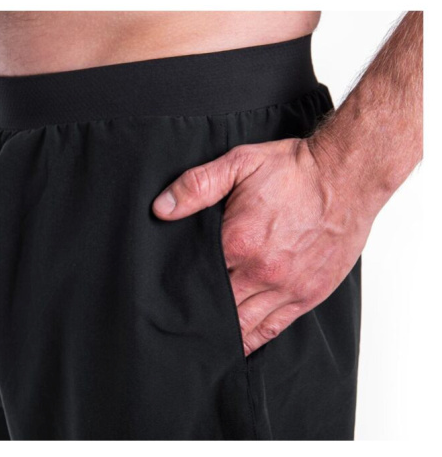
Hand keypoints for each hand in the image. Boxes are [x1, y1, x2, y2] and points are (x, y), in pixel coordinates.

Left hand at [152, 138, 373, 355]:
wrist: (345, 178)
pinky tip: (240, 345)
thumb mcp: (240, 163)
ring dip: (223, 333)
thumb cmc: (295, 171)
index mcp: (238, 241)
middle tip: (182, 322)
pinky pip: (274, 328)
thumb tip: (162, 208)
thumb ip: (197, 186)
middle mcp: (261, 271)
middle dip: (200, 313)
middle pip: (219, 305)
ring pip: (244, 324)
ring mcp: (286, 287)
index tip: (169, 294)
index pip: (197, 276)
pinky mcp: (308, 294)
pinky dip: (254, 339)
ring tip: (204, 342)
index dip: (182, 285)